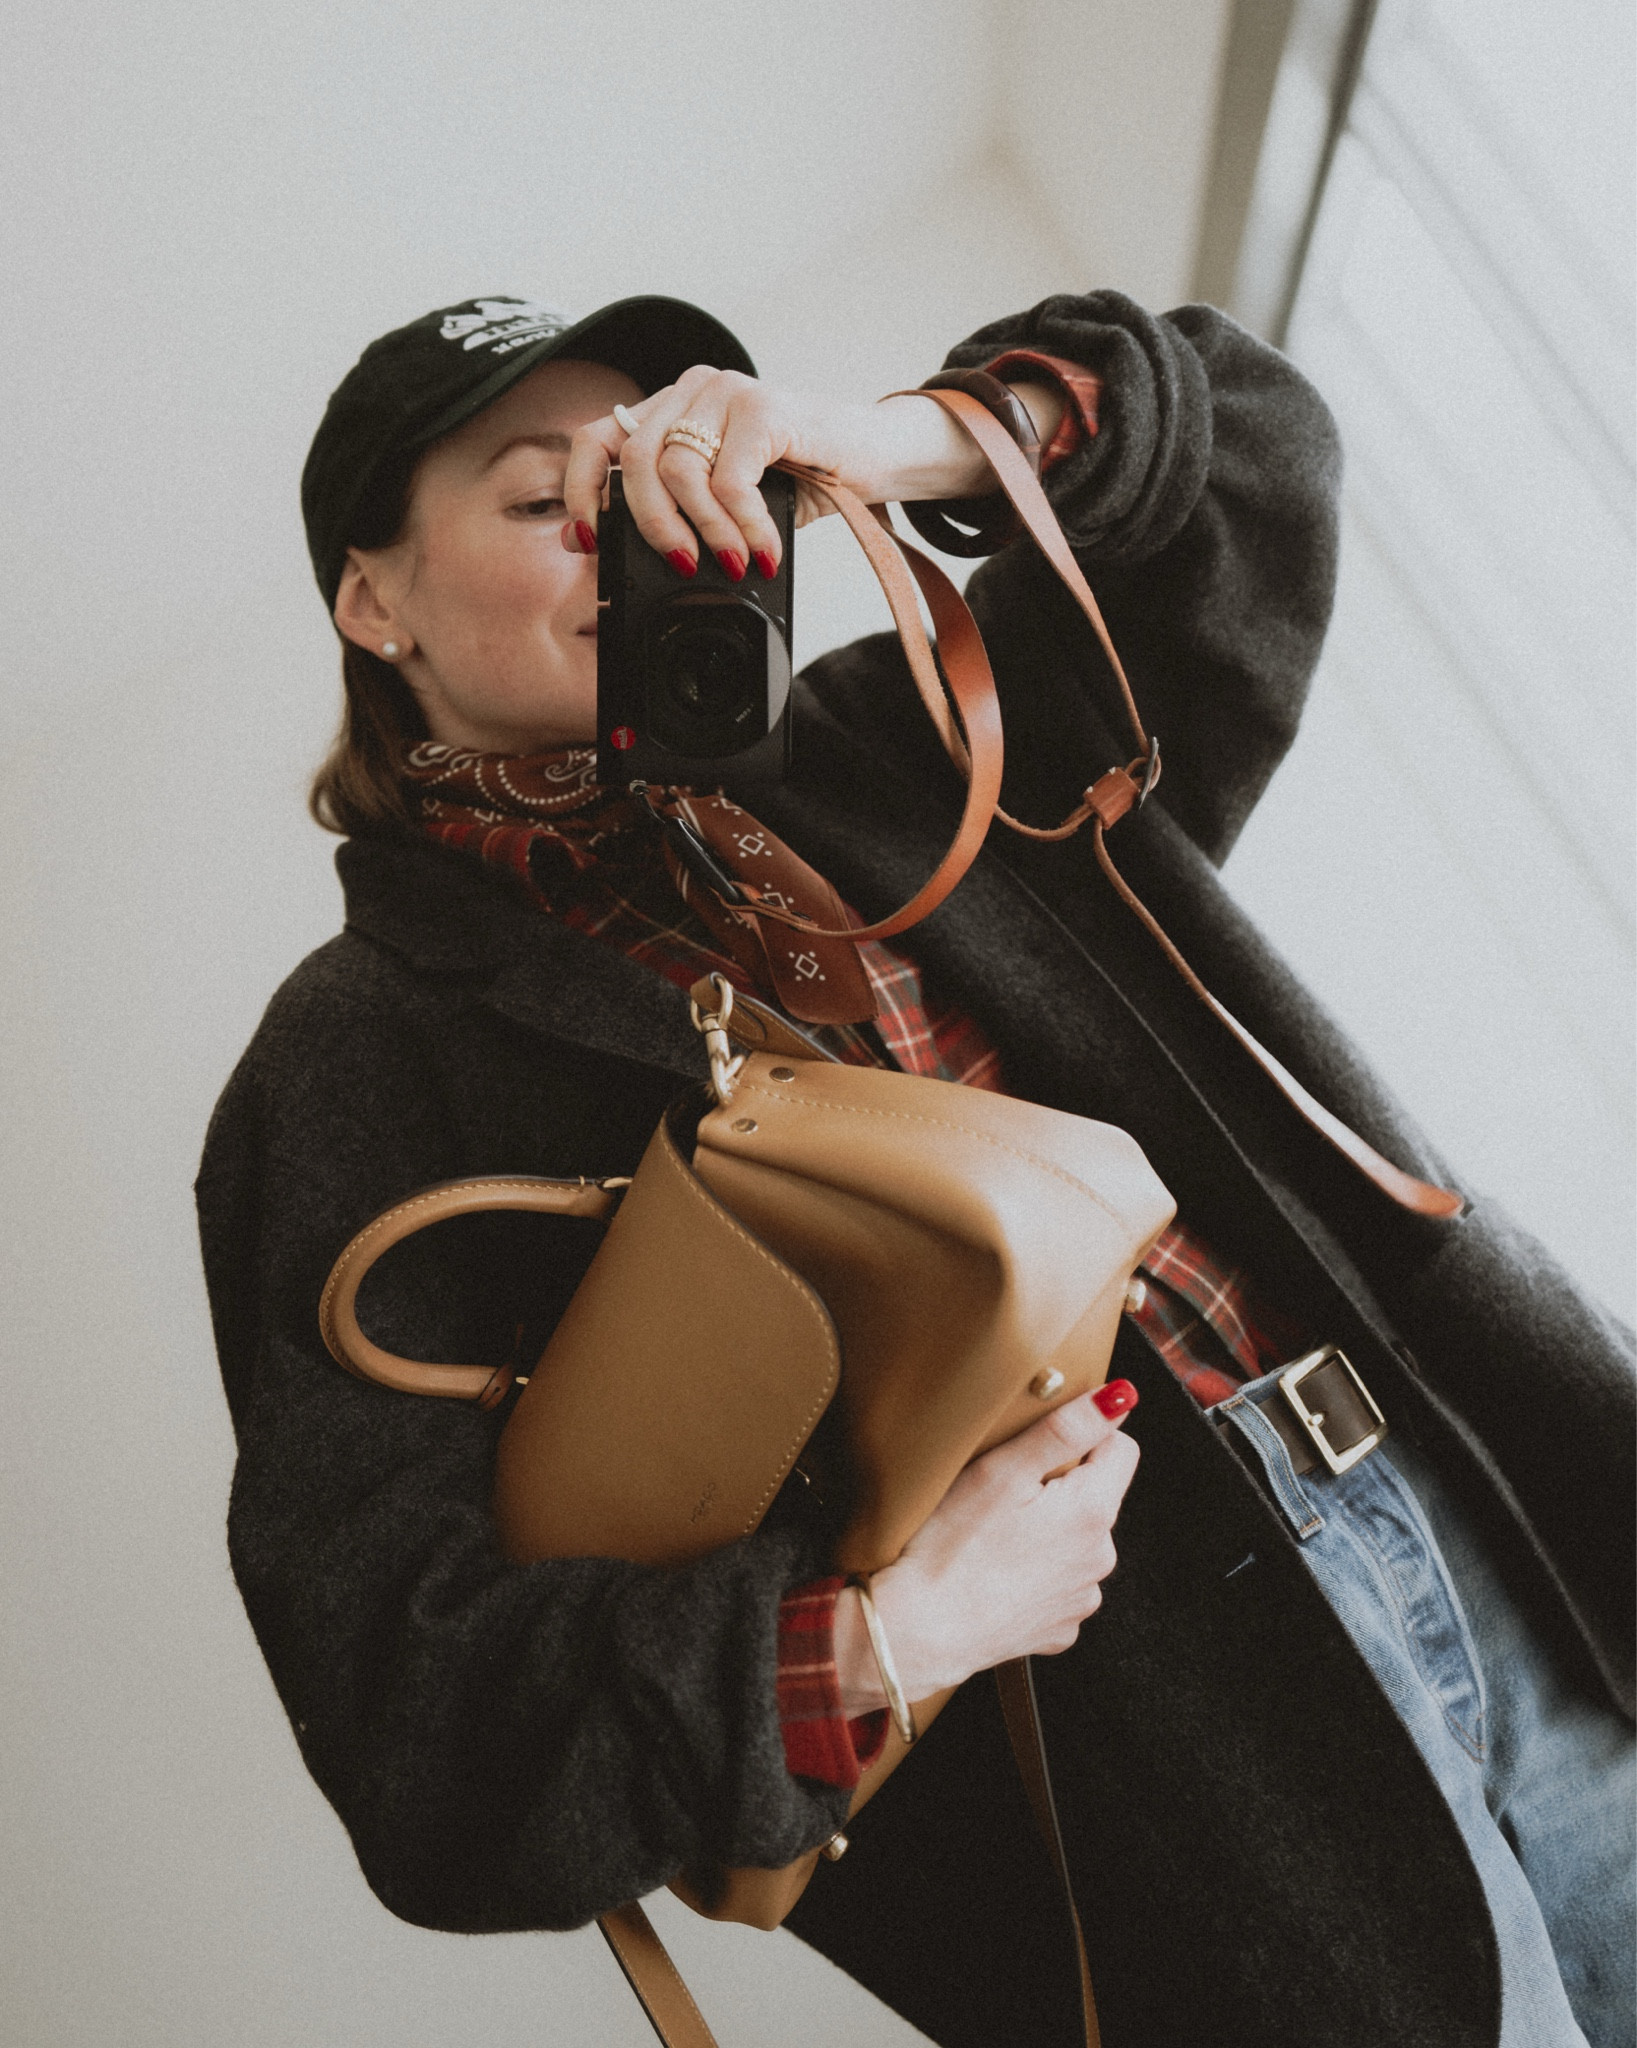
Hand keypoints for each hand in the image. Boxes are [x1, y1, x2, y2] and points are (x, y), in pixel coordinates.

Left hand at [559, 369, 1062, 578]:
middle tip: (683, 565)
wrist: (875, 456)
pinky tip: (764, 547)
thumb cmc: (802, 480)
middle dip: (651, 526)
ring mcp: (727, 391)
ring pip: (677, 471)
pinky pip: (730, 480)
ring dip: (704, 532)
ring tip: (731, 561)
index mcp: (672, 407)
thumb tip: (646, 559)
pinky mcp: (765, 407)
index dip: (581, 491)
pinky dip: (742, 526)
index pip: (598, 439)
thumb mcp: (729, 500)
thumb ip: (684, 511)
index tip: (585, 542)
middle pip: (634, 460)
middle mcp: (693, 388)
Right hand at [835, 1383, 1139, 1717]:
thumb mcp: (1004, 1470)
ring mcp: (1080, 1597)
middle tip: (1004, 1489)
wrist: (919, 1632)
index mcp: (1092, 1512)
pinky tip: (997, 1571)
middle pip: (1096, 1495)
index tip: (1040, 1444)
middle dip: (1060, 1484)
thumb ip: (1066, 1429)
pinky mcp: (1057, 1627)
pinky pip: (1058, 1583)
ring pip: (1076, 1539)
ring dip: (1049, 1529)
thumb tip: (1118, 1398)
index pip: (1122, 1449)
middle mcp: (1100, 1558)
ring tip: (995, 1533)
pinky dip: (1035, 1572)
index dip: (1084, 1435)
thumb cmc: (952, 1548)